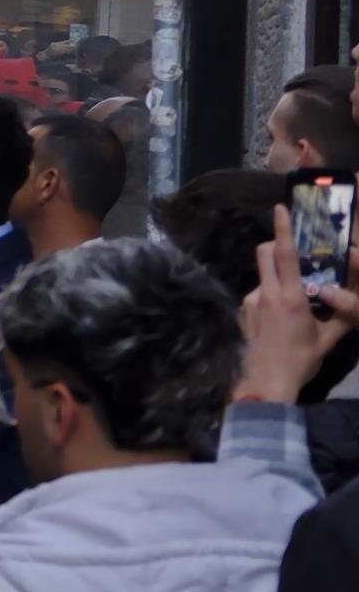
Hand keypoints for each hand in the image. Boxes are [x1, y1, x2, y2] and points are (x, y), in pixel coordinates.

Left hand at [240, 210, 348, 405]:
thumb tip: (352, 302)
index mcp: (290, 297)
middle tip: (295, 251)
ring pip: (263, 276)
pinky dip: (270, 296)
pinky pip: (258, 294)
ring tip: (295, 302)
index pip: (285, 255)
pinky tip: (280, 318)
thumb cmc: (300, 361)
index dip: (283, 229)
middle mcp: (266, 294)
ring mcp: (250, 302)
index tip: (280, 208)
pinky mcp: (243, 313)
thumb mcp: (328, 340)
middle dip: (277, 244)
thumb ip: (341, 316)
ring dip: (277, 278)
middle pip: (266, 254)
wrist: (264, 383)